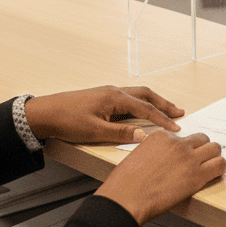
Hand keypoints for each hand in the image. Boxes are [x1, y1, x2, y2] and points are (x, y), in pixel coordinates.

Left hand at [23, 85, 184, 142]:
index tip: (176, 127)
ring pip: (138, 95)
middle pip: (146, 95)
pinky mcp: (103, 98)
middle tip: (179, 112)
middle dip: (164, 104)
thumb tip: (144, 136)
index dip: (162, 119)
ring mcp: (109, 93)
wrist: (46, 112)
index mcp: (115, 97)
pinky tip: (141, 113)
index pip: (145, 108)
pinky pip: (128, 99)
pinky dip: (140, 104)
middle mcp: (115, 91)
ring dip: (153, 102)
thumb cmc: (68, 120)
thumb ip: (121, 134)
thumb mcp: (96, 131)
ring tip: (165, 111)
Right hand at [94, 129, 225, 224]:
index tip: (184, 158)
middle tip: (201, 160)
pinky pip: (219, 165)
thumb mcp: (138, 156)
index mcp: (161, 136)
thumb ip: (155, 152)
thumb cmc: (124, 184)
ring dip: (214, 157)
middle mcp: (177, 143)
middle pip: (202, 138)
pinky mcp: (196, 175)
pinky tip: (216, 174)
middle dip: (203, 149)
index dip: (186, 149)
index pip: (184, 136)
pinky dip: (220, 169)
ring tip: (211, 167)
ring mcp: (188, 157)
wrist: (124, 199)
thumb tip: (165, 160)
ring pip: (215, 148)